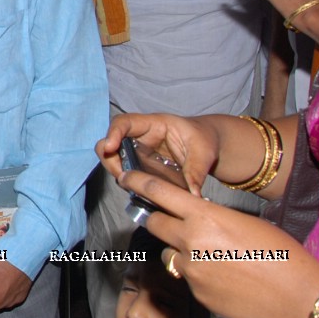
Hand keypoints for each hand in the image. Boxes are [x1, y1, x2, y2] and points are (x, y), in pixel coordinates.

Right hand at [95, 113, 217, 194]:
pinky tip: (139, 190)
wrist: (208, 144)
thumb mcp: (204, 153)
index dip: (113, 133)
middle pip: (112, 142)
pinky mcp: (141, 166)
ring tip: (132, 186)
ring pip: (116, 159)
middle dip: (110, 158)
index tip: (109, 147)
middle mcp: (140, 136)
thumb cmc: (205, 140)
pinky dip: (128, 181)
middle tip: (121, 175)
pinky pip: (128, 172)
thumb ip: (197, 172)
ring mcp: (138, 151)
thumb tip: (193, 195)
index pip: (125, 122)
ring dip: (117, 172)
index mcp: (154, 124)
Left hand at [120, 168, 318, 317]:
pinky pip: (186, 278)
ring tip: (210, 258)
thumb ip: (213, 218)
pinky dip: (198, 276)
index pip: (159, 193)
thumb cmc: (281, 254)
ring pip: (169, 255)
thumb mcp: (245, 222)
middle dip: (157, 220)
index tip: (125, 177)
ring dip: (180, 252)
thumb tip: (198, 218)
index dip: (138, 183)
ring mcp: (190, 269)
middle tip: (165, 220)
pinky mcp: (195, 293)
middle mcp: (190, 240)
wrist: (296, 297)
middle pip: (155, 224)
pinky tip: (222, 279)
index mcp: (204, 216)